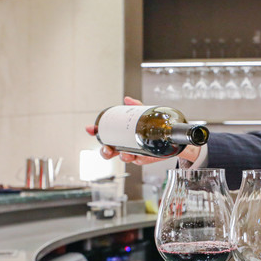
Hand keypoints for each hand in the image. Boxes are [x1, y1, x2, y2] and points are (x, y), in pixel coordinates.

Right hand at [85, 96, 201, 165]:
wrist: (170, 136)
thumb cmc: (154, 126)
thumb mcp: (145, 115)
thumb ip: (137, 107)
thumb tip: (127, 99)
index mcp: (121, 134)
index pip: (105, 133)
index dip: (96, 132)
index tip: (90, 129)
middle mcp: (125, 144)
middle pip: (109, 150)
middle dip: (105, 151)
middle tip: (107, 148)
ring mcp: (133, 152)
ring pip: (121, 157)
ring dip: (120, 156)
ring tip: (124, 154)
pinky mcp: (143, 158)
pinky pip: (136, 161)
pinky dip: (134, 159)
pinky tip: (134, 157)